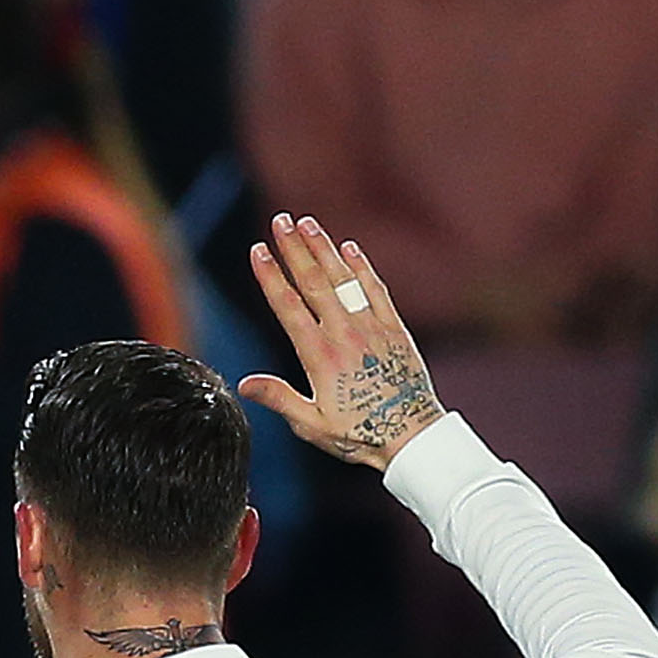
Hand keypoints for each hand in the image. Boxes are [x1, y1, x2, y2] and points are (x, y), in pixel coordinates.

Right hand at [241, 214, 443, 470]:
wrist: (411, 436)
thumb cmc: (360, 435)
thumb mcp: (312, 425)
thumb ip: (279, 398)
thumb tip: (245, 383)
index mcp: (320, 356)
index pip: (288, 307)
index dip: (271, 276)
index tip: (258, 250)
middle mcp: (344, 334)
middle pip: (314, 282)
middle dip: (294, 249)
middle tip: (280, 221)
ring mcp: (371, 327)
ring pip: (343, 278)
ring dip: (324, 248)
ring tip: (308, 223)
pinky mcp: (394, 329)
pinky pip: (375, 290)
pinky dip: (361, 267)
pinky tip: (350, 247)